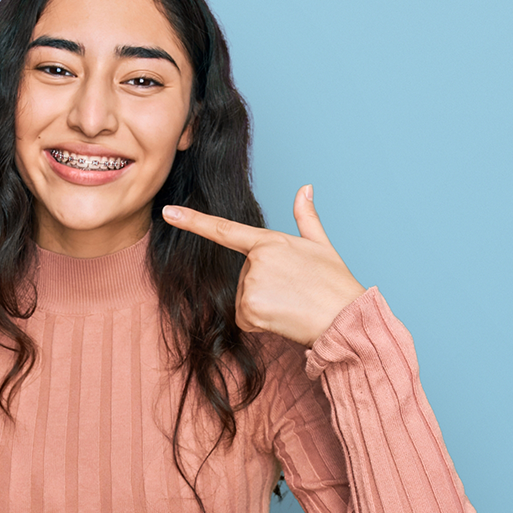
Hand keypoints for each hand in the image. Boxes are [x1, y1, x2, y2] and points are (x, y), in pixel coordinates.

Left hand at [162, 185, 364, 346]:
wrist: (345, 317)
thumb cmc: (335, 284)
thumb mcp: (322, 245)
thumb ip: (306, 217)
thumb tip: (305, 188)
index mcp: (270, 242)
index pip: (224, 229)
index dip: (193, 220)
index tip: (168, 212)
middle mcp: (256, 260)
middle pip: (243, 277)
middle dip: (264, 288)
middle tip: (293, 292)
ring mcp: (251, 285)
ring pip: (242, 300)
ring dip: (263, 306)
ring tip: (291, 305)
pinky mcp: (250, 309)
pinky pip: (244, 319)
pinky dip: (260, 323)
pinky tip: (283, 319)